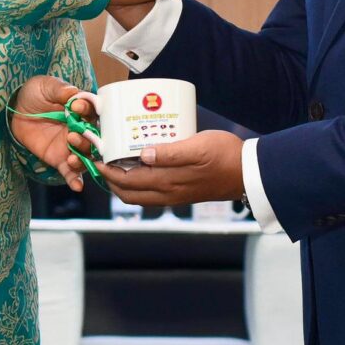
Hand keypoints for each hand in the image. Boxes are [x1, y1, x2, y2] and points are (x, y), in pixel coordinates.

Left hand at [8, 74, 97, 191]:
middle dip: (86, 139)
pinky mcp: (60, 159)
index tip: (76, 107)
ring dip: (82, 158)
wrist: (16, 111)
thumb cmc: (35, 94)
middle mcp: (81, 128)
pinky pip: (71, 172)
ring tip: (71, 158)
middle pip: (93, 137)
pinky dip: (75, 180)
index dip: (87, 110)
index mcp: (81, 109)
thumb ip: (59, 89)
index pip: (91, 111)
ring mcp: (71, 146)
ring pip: (85, 155)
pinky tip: (77, 187)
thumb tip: (73, 92)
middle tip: (72, 135)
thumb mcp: (44, 86)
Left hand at [101, 129, 245, 208]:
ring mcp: (174, 196)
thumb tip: (141, 154)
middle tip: (102, 160)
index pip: (127, 181)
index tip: (97, 157)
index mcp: (168, 182)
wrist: (248, 173)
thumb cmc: (225, 156)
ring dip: (124, 183)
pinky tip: (141, 167)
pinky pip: (152, 193)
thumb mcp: (198, 148)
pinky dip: (139, 184)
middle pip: (128, 193)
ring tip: (117, 164)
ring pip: (139, 196)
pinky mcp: (182, 193)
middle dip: (110, 179)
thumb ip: (170, 153)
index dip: (108, 171)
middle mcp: (168, 194)